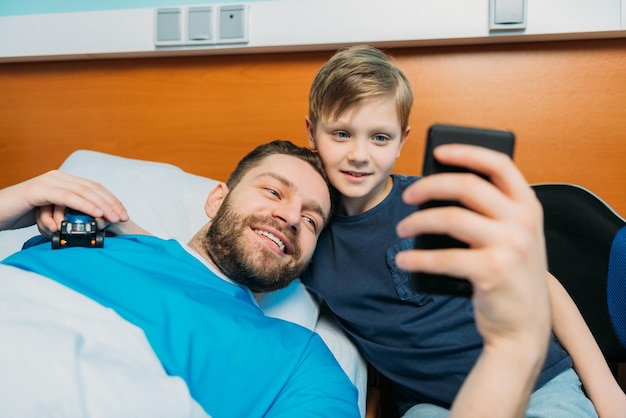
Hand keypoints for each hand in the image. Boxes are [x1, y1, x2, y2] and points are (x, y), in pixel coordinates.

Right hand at [0, 170, 128, 234]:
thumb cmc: (23, 215)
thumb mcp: (52, 214)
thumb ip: (70, 214)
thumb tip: (94, 223)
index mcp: (64, 181)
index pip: (94, 188)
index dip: (112, 200)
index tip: (124, 214)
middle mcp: (58, 177)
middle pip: (92, 188)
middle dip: (111, 203)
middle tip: (123, 218)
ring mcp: (49, 182)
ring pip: (82, 191)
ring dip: (101, 206)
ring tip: (112, 218)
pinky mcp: (39, 190)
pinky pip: (67, 197)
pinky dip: (84, 205)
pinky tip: (96, 213)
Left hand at [395, 144, 550, 415]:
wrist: (525, 327)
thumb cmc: (511, 276)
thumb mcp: (513, 237)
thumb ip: (491, 212)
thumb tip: (437, 191)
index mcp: (529, 206)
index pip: (499, 165)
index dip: (467, 153)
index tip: (437, 153)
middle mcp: (523, 221)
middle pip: (467, 186)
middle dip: (429, 186)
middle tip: (407, 196)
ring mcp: (510, 246)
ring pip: (451, 218)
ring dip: (417, 221)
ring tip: (402, 229)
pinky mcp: (493, 271)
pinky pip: (444, 257)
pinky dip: (417, 258)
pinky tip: (403, 260)